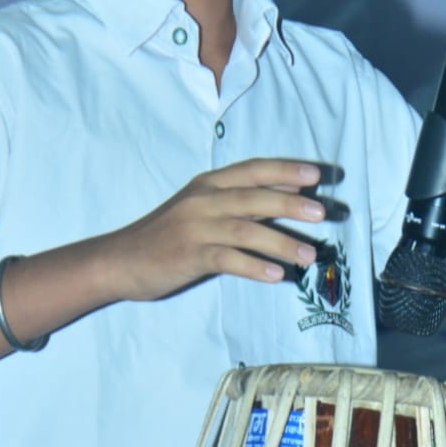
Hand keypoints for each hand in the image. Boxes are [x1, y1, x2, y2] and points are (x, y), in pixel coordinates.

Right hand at [107, 158, 326, 302]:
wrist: (121, 259)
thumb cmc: (167, 234)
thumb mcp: (200, 208)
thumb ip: (238, 202)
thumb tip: (288, 199)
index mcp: (208, 184)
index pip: (253, 170)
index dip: (285, 170)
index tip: (318, 174)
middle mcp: (203, 200)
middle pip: (254, 196)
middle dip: (291, 203)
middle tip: (324, 212)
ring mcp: (195, 228)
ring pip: (246, 229)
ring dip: (282, 242)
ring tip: (309, 256)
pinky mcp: (188, 256)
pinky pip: (228, 259)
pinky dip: (255, 267)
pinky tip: (277, 276)